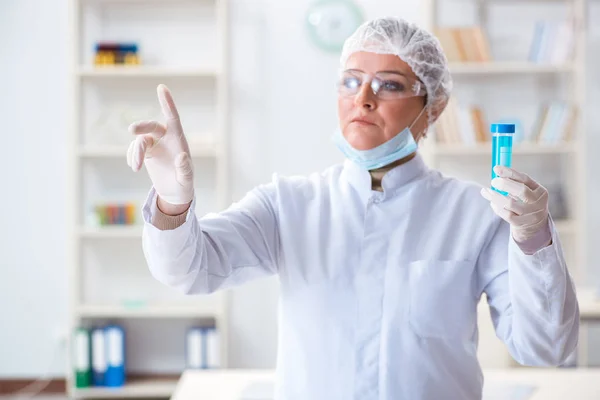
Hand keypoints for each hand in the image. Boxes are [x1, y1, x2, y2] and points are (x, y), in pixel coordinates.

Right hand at [126, 84, 193, 205]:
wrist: (174, 193)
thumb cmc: (184, 185)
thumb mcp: (186, 180)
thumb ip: (185, 169)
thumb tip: (181, 156)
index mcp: (178, 140)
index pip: (173, 117)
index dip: (167, 103)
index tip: (161, 87)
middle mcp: (166, 139)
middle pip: (152, 126)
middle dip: (141, 126)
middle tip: (132, 130)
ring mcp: (155, 144)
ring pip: (140, 140)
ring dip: (135, 151)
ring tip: (135, 167)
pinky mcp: (146, 152)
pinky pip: (134, 149)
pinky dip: (131, 156)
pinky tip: (134, 167)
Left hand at [480, 166, 548, 242]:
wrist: (534, 226)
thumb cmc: (526, 203)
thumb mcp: (527, 192)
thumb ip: (514, 182)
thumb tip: (497, 171)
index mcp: (540, 191)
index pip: (525, 179)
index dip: (510, 172)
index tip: (496, 168)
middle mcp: (537, 202)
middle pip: (521, 191)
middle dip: (505, 184)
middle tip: (493, 181)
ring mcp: (530, 214)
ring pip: (510, 203)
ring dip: (495, 196)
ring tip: (486, 191)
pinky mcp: (521, 223)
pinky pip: (505, 214)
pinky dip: (497, 207)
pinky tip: (492, 202)